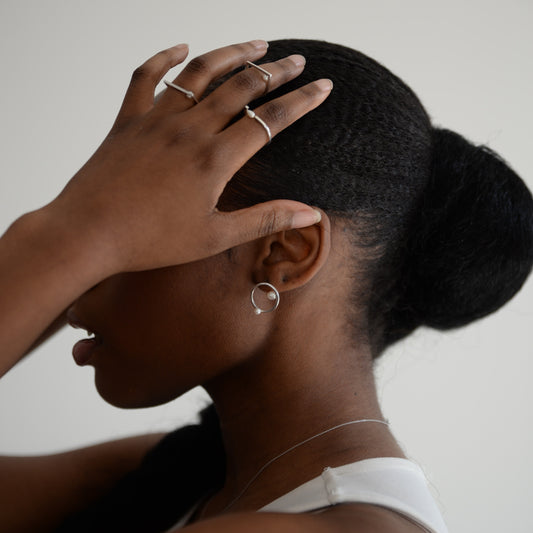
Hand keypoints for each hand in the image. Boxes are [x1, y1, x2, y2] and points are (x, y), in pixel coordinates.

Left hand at [46, 40, 330, 273]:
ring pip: (200, 72)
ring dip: (231, 54)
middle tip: (296, 59)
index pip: (270, 120)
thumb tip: (310, 214)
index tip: (323, 86)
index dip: (301, 101)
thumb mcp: (216, 236)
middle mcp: (189, 129)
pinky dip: (164, 58)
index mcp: (215, 159)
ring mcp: (156, 120)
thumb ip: (265, 218)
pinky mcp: (128, 120)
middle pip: (241, 87)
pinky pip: (146, 77)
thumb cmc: (153, 241)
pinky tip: (181, 47)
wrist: (89, 234)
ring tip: (256, 44)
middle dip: (275, 71)